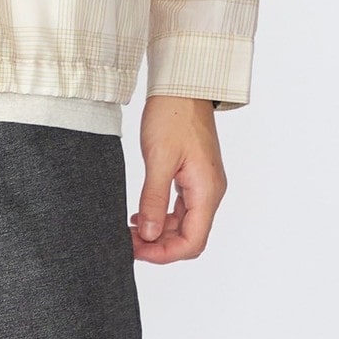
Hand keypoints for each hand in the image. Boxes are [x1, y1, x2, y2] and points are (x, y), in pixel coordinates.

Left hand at [128, 95, 226, 262]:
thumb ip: (153, 199)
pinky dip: (162, 215)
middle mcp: (210, 192)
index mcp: (207, 191)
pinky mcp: (194, 175)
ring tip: (130, 232)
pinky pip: (181, 207)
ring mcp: (203, 184)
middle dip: (159, 245)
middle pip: (189, 236)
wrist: (182, 85)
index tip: (136, 251)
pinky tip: (141, 215)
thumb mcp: (158, 158)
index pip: (192, 242)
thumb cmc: (173, 115)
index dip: (164, 253)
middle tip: (127, 243)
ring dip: (159, 231)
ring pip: (184, 223)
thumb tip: (148, 235)